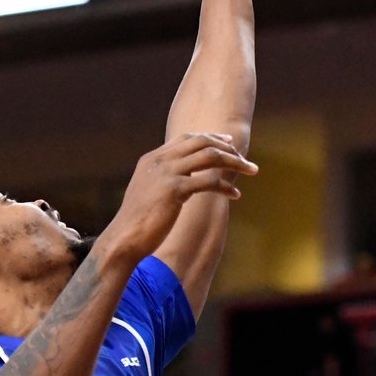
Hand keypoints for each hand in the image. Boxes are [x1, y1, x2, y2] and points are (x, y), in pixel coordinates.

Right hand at [108, 132, 257, 259]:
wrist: (124, 238)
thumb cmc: (138, 221)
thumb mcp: (149, 192)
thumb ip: (166, 179)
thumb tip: (188, 179)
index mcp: (153, 158)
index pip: (187, 138)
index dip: (211, 138)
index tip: (229, 142)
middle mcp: (159, 161)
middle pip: (202, 142)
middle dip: (227, 148)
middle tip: (244, 158)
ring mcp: (166, 173)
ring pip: (210, 156)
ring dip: (234, 162)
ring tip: (251, 170)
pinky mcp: (174, 190)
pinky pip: (209, 181)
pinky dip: (226, 186)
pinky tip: (235, 194)